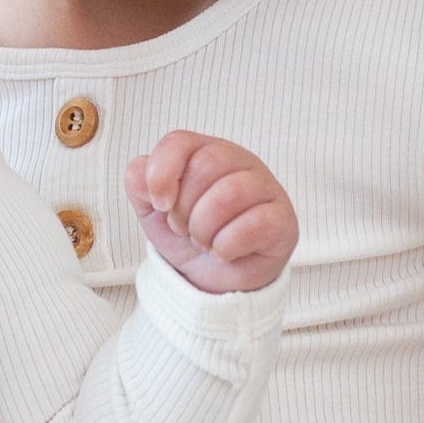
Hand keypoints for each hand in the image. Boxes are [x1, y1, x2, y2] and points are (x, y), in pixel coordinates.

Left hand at [126, 130, 296, 294]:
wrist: (212, 281)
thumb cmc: (188, 236)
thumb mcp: (153, 211)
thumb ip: (140, 183)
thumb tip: (141, 172)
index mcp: (206, 152)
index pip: (180, 141)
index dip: (161, 174)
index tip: (160, 204)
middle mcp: (240, 162)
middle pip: (206, 165)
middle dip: (184, 208)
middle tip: (185, 228)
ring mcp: (266, 189)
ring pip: (229, 194)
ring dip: (204, 229)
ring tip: (204, 241)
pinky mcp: (283, 221)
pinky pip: (253, 225)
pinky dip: (227, 246)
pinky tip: (225, 252)